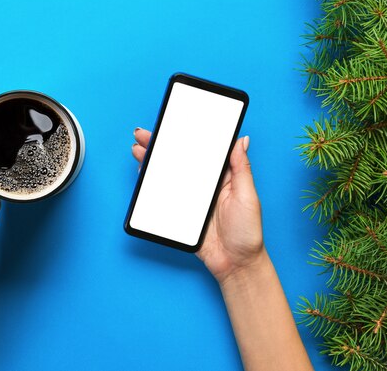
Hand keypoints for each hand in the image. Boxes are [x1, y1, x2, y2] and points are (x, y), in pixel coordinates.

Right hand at [132, 128, 263, 283]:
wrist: (235, 263)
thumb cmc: (248, 232)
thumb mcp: (247, 196)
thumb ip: (241, 168)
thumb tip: (242, 140)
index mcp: (221, 176)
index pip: (202, 150)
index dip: (187, 136)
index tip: (173, 123)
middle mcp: (204, 184)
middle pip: (179, 160)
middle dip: (160, 145)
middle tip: (144, 134)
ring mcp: (190, 199)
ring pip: (168, 175)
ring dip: (152, 162)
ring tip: (138, 150)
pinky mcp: (180, 214)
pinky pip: (163, 196)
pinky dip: (151, 185)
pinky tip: (142, 174)